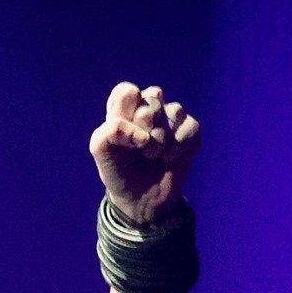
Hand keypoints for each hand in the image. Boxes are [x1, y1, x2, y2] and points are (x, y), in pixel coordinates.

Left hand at [90, 82, 200, 227]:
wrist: (140, 201)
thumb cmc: (119, 172)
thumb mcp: (101, 152)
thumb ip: (109, 132)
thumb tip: (141, 134)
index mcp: (124, 108)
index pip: (127, 91)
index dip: (126, 111)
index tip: (122, 133)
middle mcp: (149, 107)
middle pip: (153, 96)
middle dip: (145, 125)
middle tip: (139, 148)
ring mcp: (171, 118)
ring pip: (174, 111)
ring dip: (161, 141)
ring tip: (152, 156)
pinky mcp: (189, 131)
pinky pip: (190, 127)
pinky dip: (178, 148)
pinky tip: (169, 159)